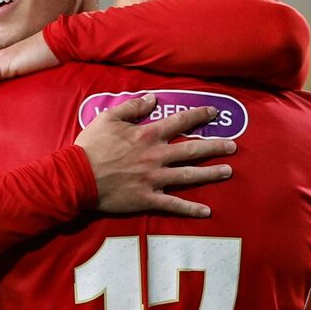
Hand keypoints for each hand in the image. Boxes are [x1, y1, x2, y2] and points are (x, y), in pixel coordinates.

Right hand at [75, 94, 237, 217]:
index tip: (214, 113)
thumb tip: (152, 98)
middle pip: (193, 149)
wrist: (77, 177)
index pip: (180, 122)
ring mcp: (154, 179)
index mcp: (148, 134)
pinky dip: (191, 209)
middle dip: (215, 147)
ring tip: (228, 171)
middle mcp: (156, 155)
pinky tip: (206, 211)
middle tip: (233, 146)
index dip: (199, 116)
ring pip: (189, 175)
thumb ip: (132, 107)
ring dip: (211, 173)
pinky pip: (174, 205)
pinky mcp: (148, 198)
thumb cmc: (90, 147)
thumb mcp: (108, 118)